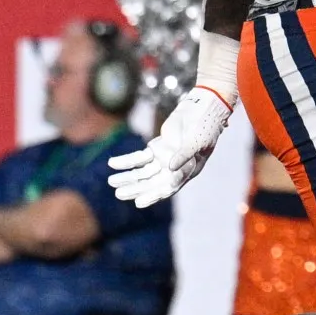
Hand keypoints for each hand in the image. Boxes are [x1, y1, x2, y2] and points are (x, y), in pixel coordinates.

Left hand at [108, 87, 232, 205]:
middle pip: (151, 183)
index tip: (139, 202)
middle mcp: (172, 170)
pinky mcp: (155, 149)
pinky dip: (125, 161)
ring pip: (142, 172)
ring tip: (111, 181)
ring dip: (127, 178)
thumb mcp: (197, 143)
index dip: (153, 196)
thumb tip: (170, 167)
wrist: (200, 111)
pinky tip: (112, 164)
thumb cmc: (204, 129)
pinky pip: (137, 158)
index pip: (167, 188)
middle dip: (135, 189)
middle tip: (119, 194)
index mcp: (186, 173)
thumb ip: (184, 155)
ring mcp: (162, 160)